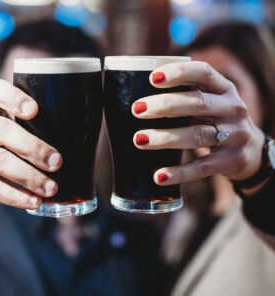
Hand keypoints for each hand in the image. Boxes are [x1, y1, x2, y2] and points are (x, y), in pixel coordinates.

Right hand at [0, 79, 61, 230]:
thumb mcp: (4, 131)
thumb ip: (28, 128)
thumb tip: (76, 140)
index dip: (14, 98)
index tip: (35, 111)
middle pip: (0, 130)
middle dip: (33, 147)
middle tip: (57, 162)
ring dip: (29, 176)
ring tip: (51, 187)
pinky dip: (16, 196)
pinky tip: (34, 201)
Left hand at [131, 61, 264, 185]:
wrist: (250, 151)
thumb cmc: (215, 120)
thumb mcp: (209, 102)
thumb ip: (184, 96)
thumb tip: (135, 98)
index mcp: (224, 88)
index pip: (203, 73)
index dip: (179, 73)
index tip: (152, 78)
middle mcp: (233, 108)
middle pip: (198, 104)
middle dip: (164, 105)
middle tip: (137, 109)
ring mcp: (235, 135)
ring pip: (197, 135)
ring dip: (165, 138)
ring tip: (139, 140)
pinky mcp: (232, 161)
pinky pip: (202, 167)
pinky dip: (179, 172)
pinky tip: (159, 176)